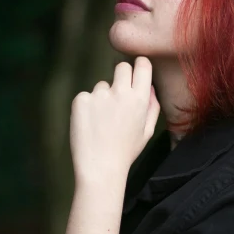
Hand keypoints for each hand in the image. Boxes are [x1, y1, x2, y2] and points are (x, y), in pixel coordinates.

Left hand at [70, 56, 160, 182]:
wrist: (100, 168)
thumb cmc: (126, 152)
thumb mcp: (147, 132)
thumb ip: (152, 106)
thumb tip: (150, 86)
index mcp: (139, 99)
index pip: (142, 65)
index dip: (139, 67)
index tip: (136, 72)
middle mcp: (119, 92)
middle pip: (121, 67)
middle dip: (121, 76)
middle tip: (117, 97)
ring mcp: (98, 95)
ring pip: (102, 85)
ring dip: (102, 97)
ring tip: (102, 122)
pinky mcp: (80, 100)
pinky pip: (86, 96)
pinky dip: (87, 107)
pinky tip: (90, 124)